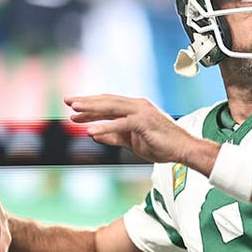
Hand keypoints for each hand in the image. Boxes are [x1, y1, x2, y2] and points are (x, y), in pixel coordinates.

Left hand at [66, 94, 200, 164]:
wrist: (183, 150)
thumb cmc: (161, 145)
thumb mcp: (132, 142)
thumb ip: (114, 137)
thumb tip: (94, 134)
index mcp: (134, 109)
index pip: (108, 105)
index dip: (90, 107)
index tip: (73, 110)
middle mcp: (137, 106)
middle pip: (107, 101)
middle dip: (86, 102)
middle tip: (68, 101)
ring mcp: (141, 112)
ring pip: (112, 107)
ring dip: (92, 109)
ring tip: (75, 112)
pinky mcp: (144, 122)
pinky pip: (120, 124)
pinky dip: (105, 127)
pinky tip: (91, 131)